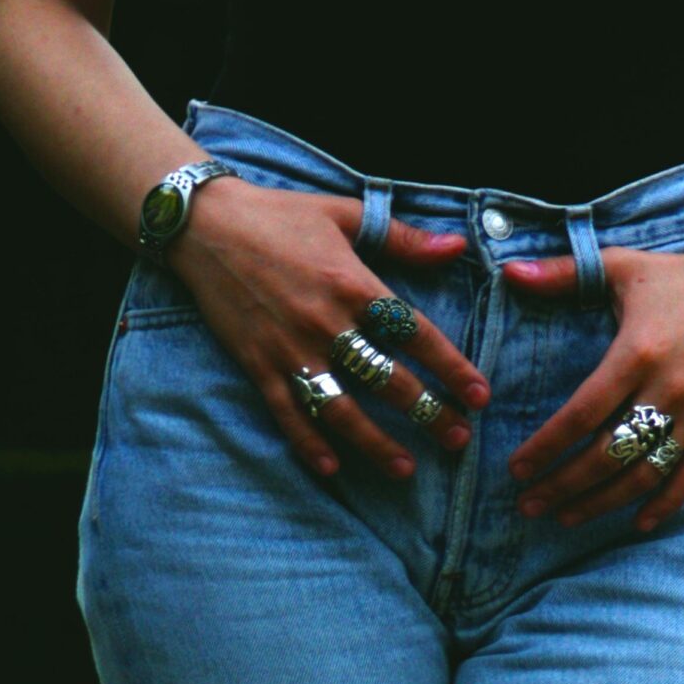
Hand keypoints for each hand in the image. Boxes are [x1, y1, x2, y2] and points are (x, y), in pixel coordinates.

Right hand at [169, 177, 489, 483]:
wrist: (205, 224)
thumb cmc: (279, 215)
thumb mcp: (345, 215)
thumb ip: (403, 238)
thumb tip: (457, 248)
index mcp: (353, 284)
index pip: (415, 334)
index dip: (451, 368)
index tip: (479, 396)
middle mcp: (325, 322)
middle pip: (386, 379)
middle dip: (426, 413)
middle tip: (456, 439)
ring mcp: (290, 348)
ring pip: (340, 407)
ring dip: (375, 443)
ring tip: (406, 469)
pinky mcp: (258, 364)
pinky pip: (287, 412)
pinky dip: (308, 443)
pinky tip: (332, 469)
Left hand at [503, 242, 683, 533]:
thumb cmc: (678, 275)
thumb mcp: (619, 267)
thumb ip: (561, 274)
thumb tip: (508, 272)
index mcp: (638, 353)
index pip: (582, 414)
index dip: (546, 447)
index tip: (517, 468)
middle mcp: (669, 389)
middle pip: (607, 455)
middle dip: (563, 485)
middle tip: (529, 504)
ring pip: (644, 474)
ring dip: (602, 503)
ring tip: (566, 517)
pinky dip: (664, 504)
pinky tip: (636, 524)